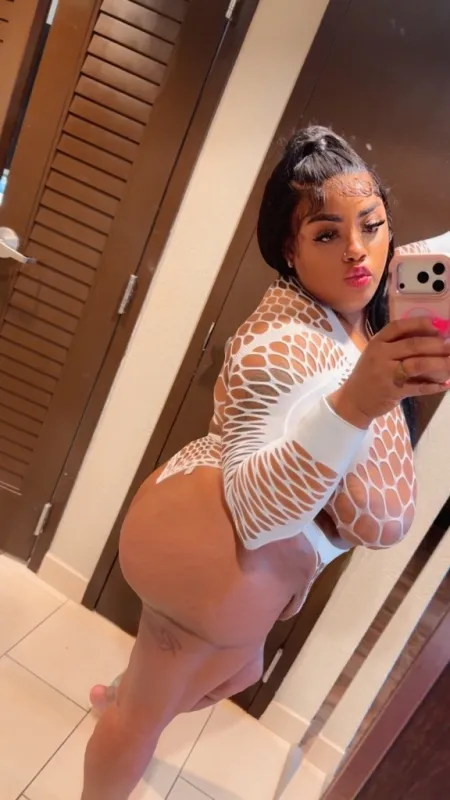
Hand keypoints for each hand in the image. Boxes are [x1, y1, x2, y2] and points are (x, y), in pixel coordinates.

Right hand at [329, 317, 449, 427]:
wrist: (353, 400)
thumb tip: (430, 336)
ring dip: (439, 364)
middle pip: (413, 345)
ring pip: (418, 364)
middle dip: (437, 345)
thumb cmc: (369, 375)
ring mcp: (386, 373)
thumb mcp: (376, 354)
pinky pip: (418, 387)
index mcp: (377, 342)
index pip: (399, 327)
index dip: (420, 324)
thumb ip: (396, 345)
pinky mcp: (393, 391)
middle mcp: (381, 354)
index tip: (437, 326)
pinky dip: (433, 386)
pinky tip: (444, 384)